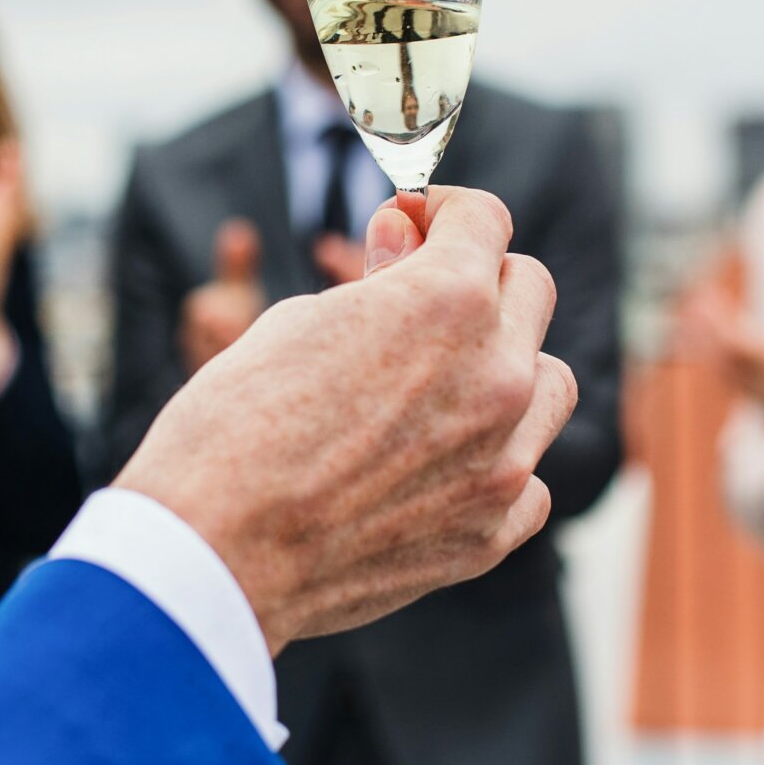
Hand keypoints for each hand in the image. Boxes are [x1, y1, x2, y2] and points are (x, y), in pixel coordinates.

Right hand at [117, 186, 575, 651]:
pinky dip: (496, 463)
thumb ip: (376, 283)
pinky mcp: (493, 531)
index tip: (415, 226)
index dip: (442, 212)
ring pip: (550, 384)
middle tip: (421, 302)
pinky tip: (441, 467)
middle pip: (530, 290)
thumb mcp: (298, 320)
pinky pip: (531, 478)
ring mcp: (506, 459)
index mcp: (448, 300)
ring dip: (507, 369)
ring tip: (441, 388)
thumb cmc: (234, 426)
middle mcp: (497, 373)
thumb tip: (407, 242)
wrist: (213, 552)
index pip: (485, 219)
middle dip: (479, 280)